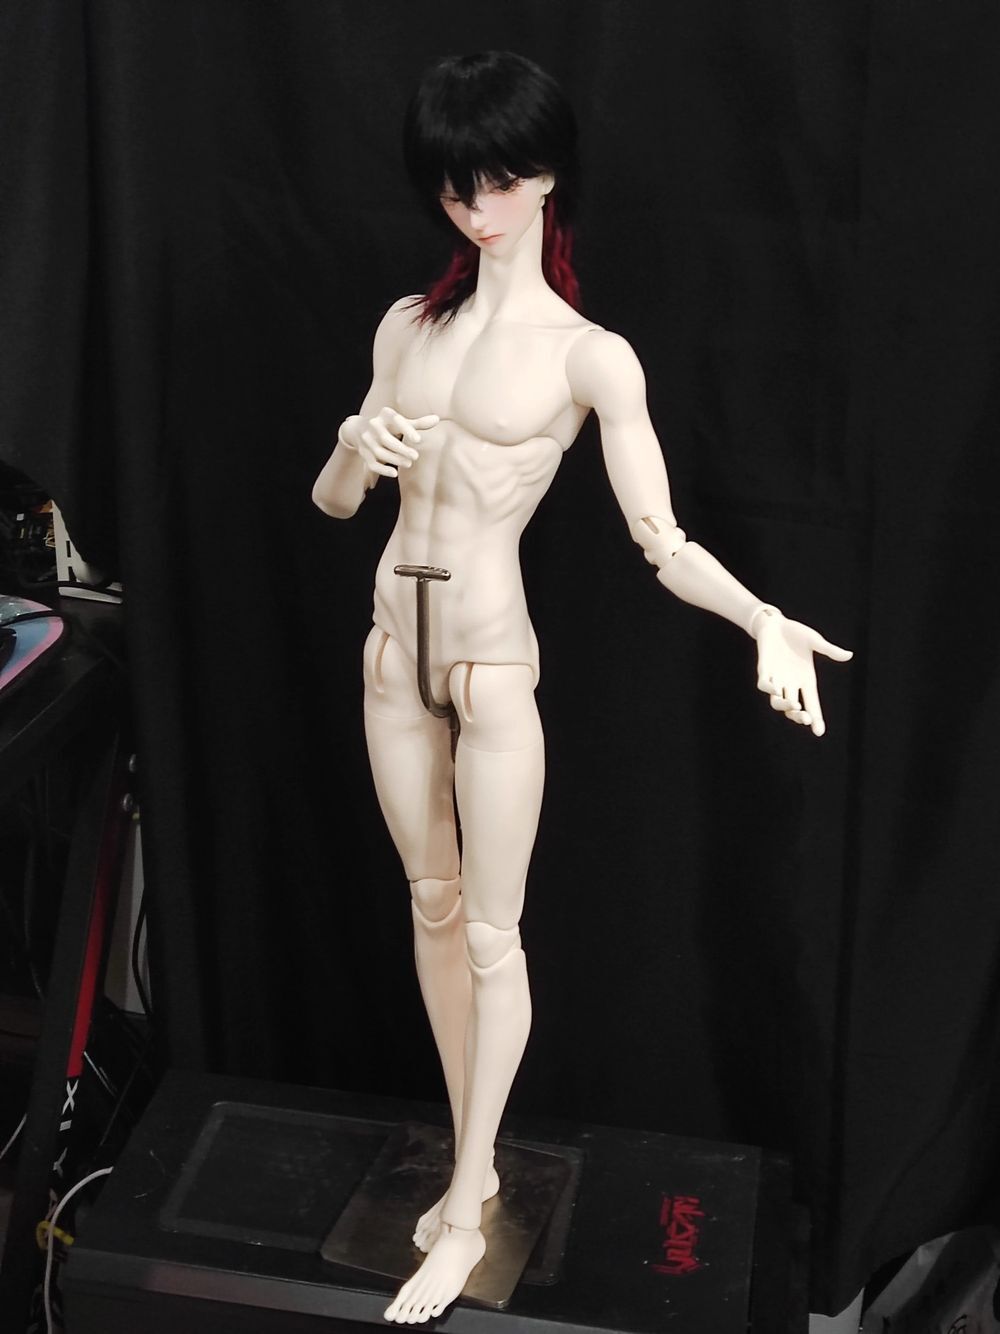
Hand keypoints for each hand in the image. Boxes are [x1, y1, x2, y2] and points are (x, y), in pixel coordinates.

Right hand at [340, 408, 438, 477]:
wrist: (357, 429)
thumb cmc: (387, 425)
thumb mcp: (400, 422)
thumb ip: (418, 423)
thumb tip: (437, 419)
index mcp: (385, 414)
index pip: (396, 420)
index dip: (407, 430)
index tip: (418, 440)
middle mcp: (373, 425)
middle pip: (386, 439)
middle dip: (401, 449)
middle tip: (415, 456)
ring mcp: (367, 439)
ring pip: (379, 452)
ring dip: (394, 459)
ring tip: (408, 464)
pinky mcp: (363, 452)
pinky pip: (371, 463)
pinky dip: (382, 470)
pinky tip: (394, 473)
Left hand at [754, 612, 851, 736]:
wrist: (775, 623)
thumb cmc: (796, 633)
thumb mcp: (815, 641)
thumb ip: (829, 650)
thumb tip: (849, 655)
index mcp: (806, 680)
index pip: (813, 705)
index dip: (816, 719)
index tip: (819, 732)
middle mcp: (791, 683)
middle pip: (795, 708)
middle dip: (800, 716)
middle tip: (805, 718)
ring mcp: (777, 678)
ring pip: (777, 701)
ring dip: (784, 706)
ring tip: (793, 705)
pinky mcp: (764, 670)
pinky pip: (764, 684)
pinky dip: (768, 688)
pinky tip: (775, 688)